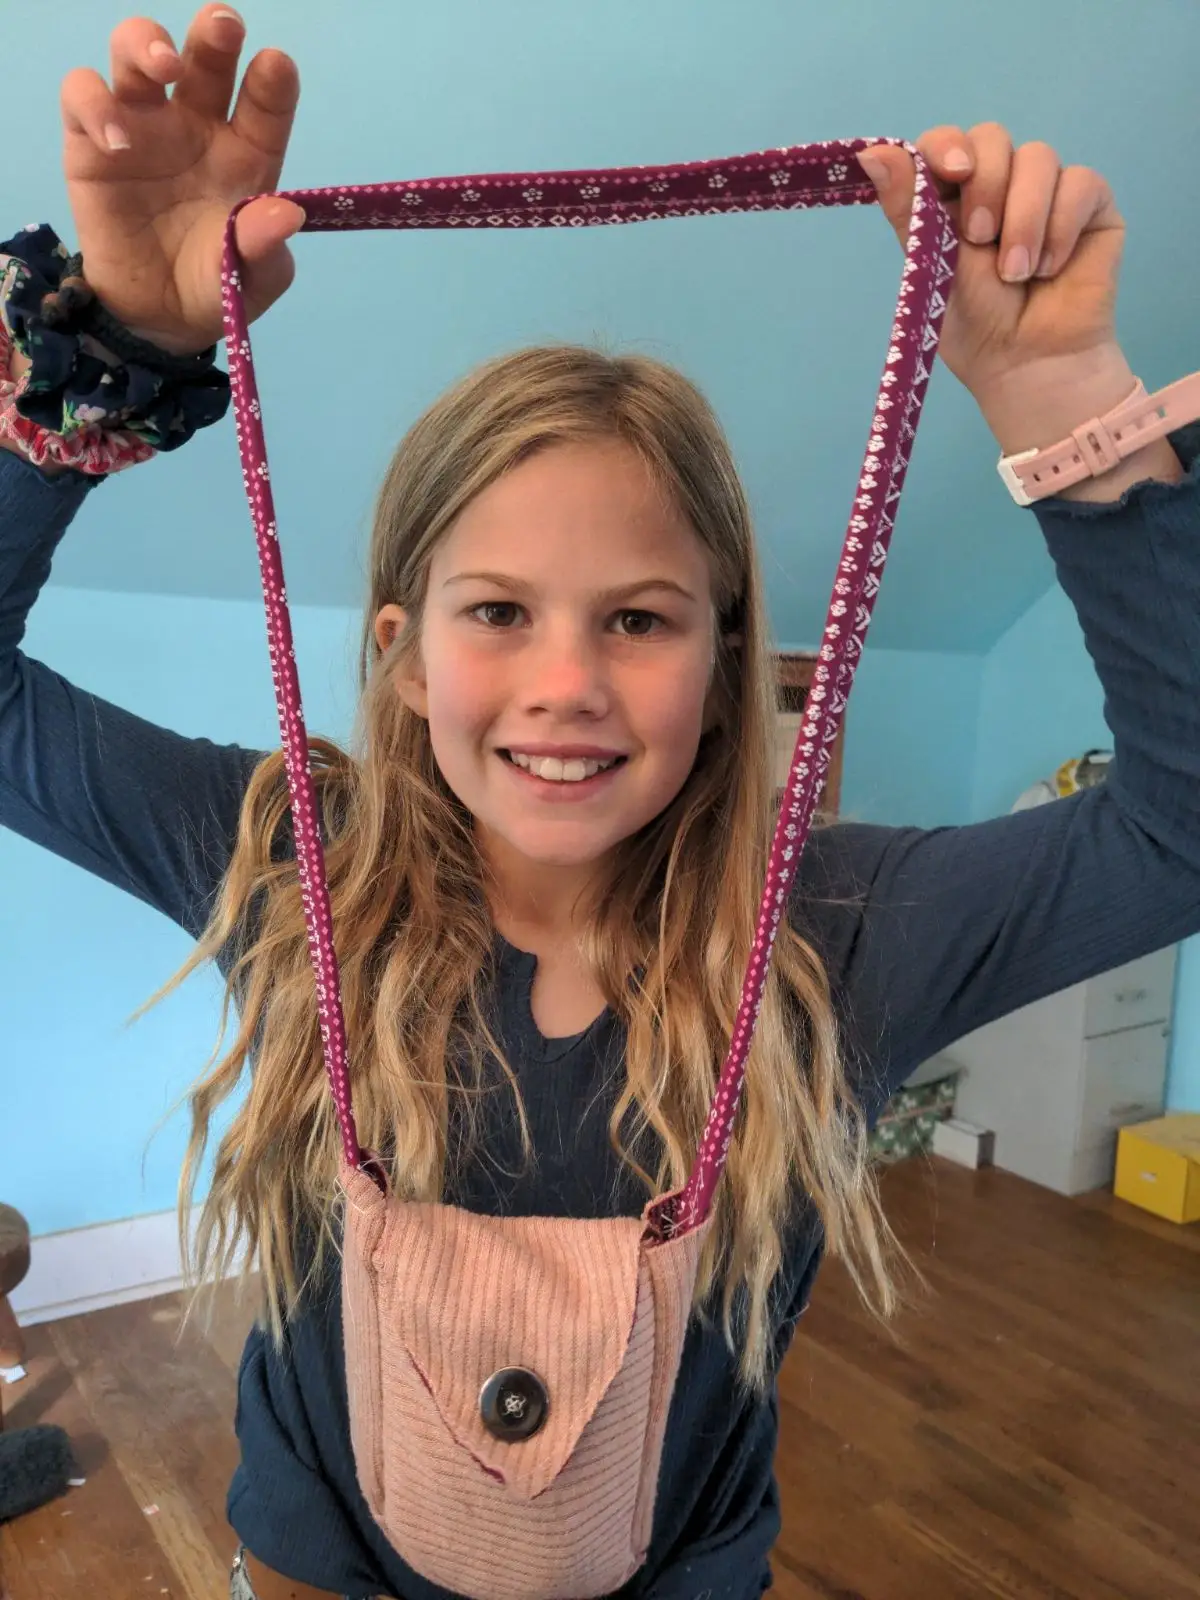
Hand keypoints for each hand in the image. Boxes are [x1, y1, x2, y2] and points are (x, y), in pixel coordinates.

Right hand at [60, 5, 305, 355]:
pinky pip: (83, 96)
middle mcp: (196, 127)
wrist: (158, 320)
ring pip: (137, 54)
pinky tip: (117, 139)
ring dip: (147, 43)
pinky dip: (94, 103)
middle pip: (204, 57)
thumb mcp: (250, 279)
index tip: (275, 67)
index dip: (272, 80)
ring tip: (165, 68)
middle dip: (213, 32)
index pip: (264, 101)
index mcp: (246, 152)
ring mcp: (143, 127)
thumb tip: (284, 215)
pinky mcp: (91, 143)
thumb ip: (265, 248)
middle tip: (223, 26)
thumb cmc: (214, 287)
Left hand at [857, 123, 1125, 412]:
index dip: (947, 146)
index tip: (953, 172)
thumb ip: (907, 207)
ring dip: (1023, 218)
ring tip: (1016, 273)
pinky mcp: (1090, 203)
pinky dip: (1060, 228)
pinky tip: (1050, 268)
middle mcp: (999, 185)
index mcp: (954, 198)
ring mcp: (1046, 190)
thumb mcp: (932, 265)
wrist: (1028, 363)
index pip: (946, 142)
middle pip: (992, 137)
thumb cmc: (976, 325)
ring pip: (1038, 157)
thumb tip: (869, 152)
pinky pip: (1080, 183)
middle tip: (980, 238)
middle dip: (985, 185)